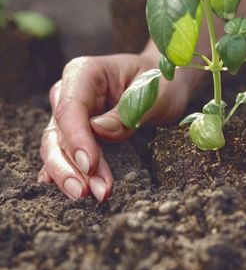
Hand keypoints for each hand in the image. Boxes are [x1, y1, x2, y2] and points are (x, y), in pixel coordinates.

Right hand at [38, 48, 191, 201]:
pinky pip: (65, 155)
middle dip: (71, 166)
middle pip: (57, 133)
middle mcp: (69, 93)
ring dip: (72, 175)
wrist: (165, 84)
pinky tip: (72, 191)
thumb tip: (99, 131)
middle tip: (90, 192)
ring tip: (93, 195)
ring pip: (57, 148)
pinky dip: (69, 173)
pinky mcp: (76, 133)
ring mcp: (70, 115)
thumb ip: (128, 112)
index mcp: (84, 73)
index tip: (90, 165)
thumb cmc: (161, 82)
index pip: (70, 108)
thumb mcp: (155, 94)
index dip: (77, 139)